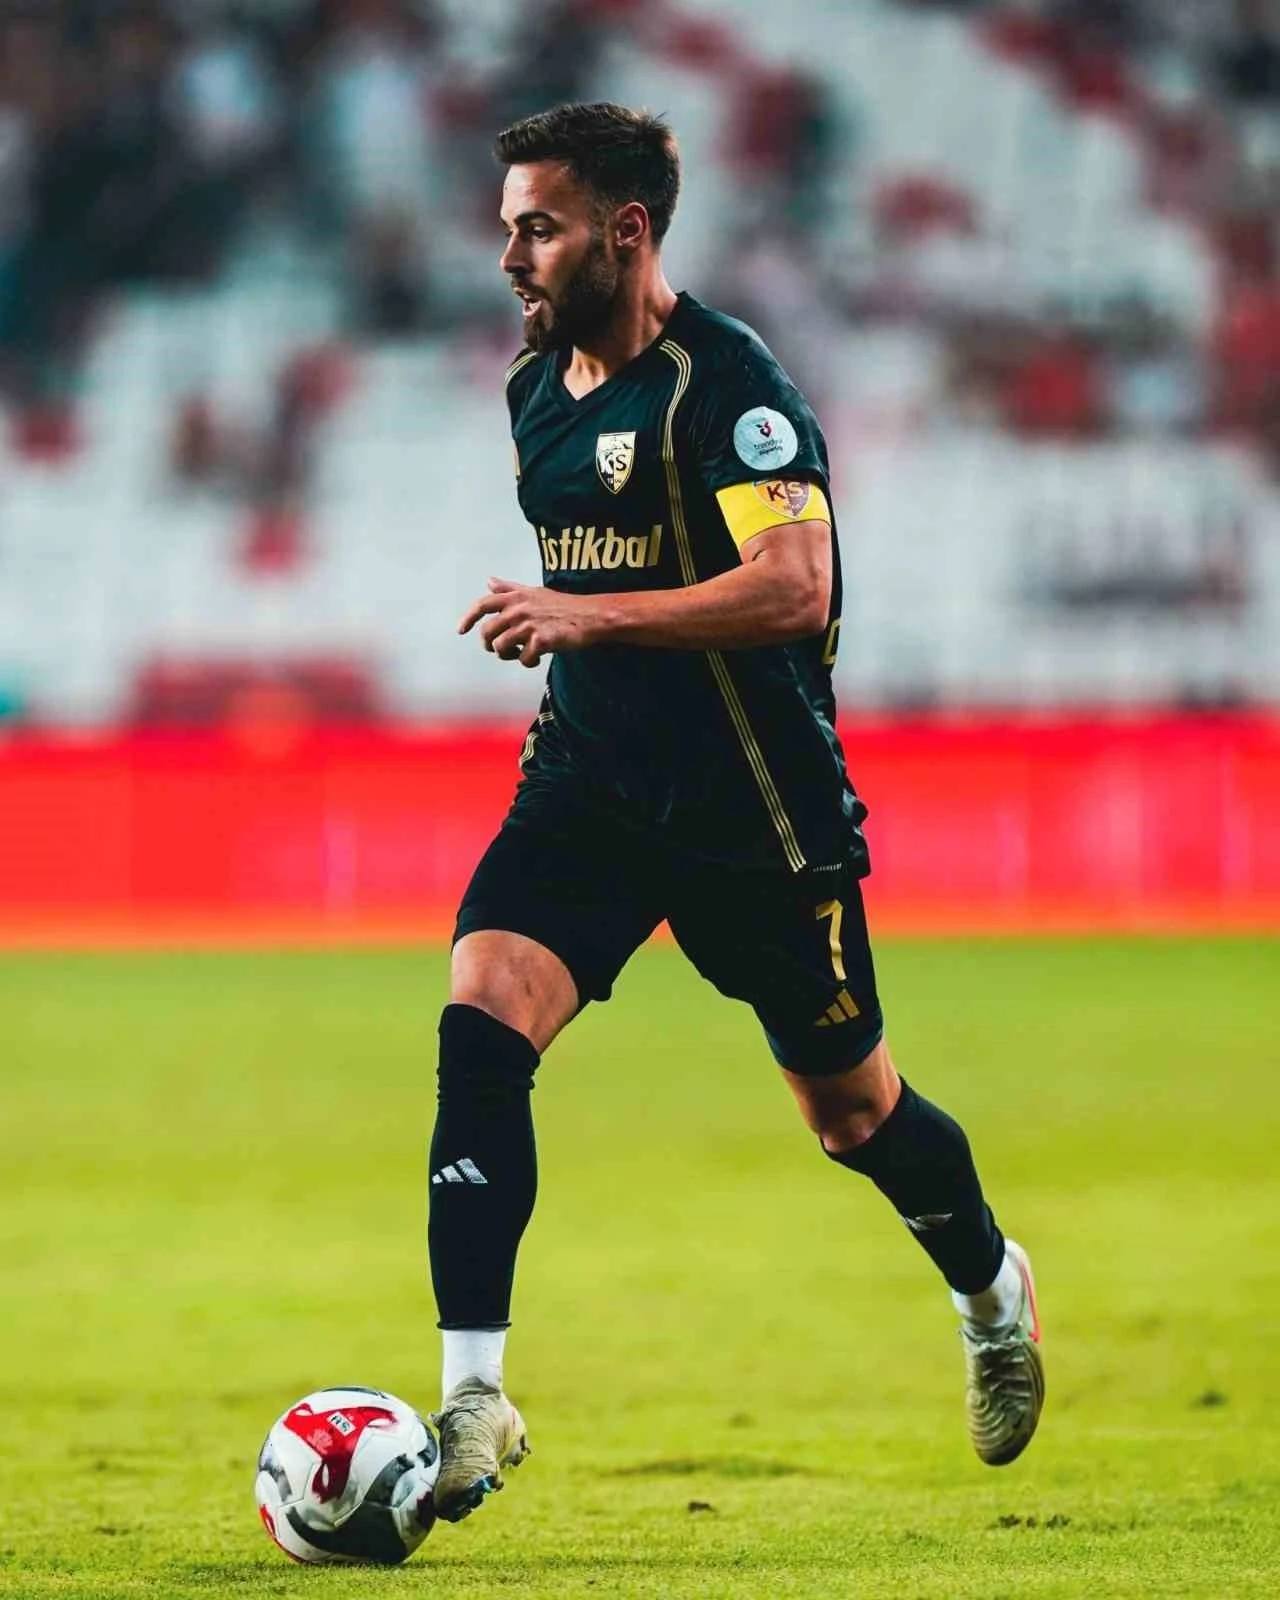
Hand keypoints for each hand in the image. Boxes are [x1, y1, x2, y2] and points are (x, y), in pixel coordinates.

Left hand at [458, 578, 602, 667]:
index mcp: (515, 596)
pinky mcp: (541, 640)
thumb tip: (489, 581)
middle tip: (503, 650)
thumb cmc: (563, 605)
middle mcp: (518, 609)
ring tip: (522, 654)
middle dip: (489, 645)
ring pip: (501, 647)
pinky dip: (528, 662)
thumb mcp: (534, 592)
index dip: (468, 618)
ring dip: (509, 655)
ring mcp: (529, 625)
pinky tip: (536, 660)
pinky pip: (523, 659)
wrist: (590, 616)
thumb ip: (509, 588)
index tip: (461, 630)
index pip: (483, 605)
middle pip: (487, 632)